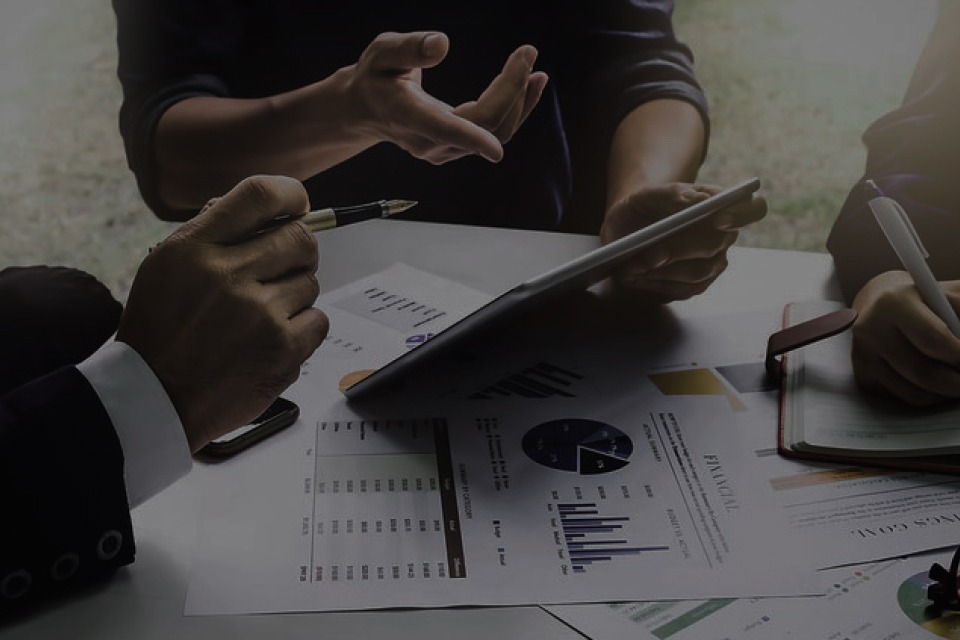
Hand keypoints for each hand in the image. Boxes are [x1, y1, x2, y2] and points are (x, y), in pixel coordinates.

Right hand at [117, 176, 328, 451]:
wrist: (154, 397)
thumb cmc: (161, 332)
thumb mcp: (166, 267)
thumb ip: (211, 233)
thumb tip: (261, 210)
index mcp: (196, 248)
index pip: (260, 195)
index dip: (291, 195)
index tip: (298, 205)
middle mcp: (229, 275)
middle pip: (300, 238)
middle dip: (297, 251)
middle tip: (281, 270)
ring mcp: (260, 313)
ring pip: (310, 282)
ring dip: (294, 296)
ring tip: (260, 317)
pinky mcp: (282, 348)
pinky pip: (318, 320)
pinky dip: (302, 329)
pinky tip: (271, 338)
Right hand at [345, 31, 547, 163]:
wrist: (367, 110)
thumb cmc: (375, 77)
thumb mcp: (382, 53)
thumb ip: (409, 48)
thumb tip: (442, 44)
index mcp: (410, 116)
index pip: (447, 130)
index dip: (474, 137)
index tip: (497, 144)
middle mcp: (429, 141)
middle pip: (485, 126)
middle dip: (513, 91)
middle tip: (527, 53)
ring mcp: (444, 150)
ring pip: (495, 133)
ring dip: (521, 102)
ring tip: (537, 71)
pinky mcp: (456, 149)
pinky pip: (494, 134)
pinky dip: (516, 110)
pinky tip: (528, 85)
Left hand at [600, 183, 766, 302]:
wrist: (628, 228)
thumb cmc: (643, 207)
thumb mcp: (648, 194)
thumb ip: (672, 194)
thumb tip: (696, 203)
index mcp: (721, 205)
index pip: (752, 208)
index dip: (741, 214)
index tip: (719, 218)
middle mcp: (724, 236)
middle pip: (715, 245)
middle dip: (680, 250)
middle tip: (652, 254)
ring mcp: (713, 263)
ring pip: (698, 272)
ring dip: (663, 271)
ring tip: (633, 266)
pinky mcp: (697, 285)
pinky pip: (682, 290)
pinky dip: (656, 284)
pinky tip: (635, 276)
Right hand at [850, 270, 959, 405]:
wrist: (879, 303)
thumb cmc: (924, 300)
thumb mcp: (950, 295)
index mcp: (894, 303)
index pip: (932, 338)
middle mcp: (871, 328)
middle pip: (922, 372)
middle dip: (957, 384)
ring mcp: (863, 354)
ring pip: (914, 393)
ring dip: (943, 394)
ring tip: (956, 382)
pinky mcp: (862, 374)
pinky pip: (902, 398)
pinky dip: (926, 396)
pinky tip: (934, 383)